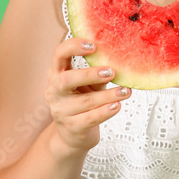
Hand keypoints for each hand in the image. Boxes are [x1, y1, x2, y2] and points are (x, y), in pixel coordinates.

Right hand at [44, 38, 130, 156]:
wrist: (73, 134)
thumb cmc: (82, 103)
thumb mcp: (89, 85)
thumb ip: (98, 73)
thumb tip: (118, 60)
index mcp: (56, 74)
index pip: (58, 55)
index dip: (73, 47)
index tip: (93, 45)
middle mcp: (54, 91)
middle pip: (66, 80)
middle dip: (89, 74)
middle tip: (110, 72)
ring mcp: (60, 110)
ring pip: (85, 101)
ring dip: (107, 96)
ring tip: (124, 92)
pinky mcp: (71, 127)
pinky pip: (90, 118)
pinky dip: (105, 112)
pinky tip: (117, 106)